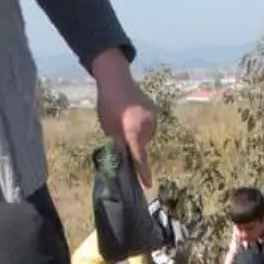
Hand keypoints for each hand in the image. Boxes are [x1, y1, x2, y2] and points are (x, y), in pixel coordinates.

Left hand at [92, 49, 156, 184]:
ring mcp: (153, 118)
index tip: (148, 184)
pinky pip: (149, 127)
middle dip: (134, 148)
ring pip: (146, 137)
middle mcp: (147, 125)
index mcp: (134, 130)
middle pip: (142, 146)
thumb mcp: (109, 127)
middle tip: (120, 137)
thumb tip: (124, 160)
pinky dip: (142, 128)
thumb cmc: (108, 104)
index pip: (140, 157)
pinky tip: (132, 117)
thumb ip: (118, 144)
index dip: (143, 172)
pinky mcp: (155, 112)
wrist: (116, 78)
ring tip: (125, 122)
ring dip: (138, 137)